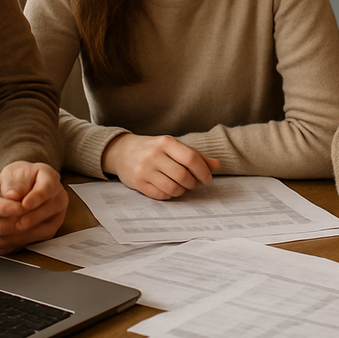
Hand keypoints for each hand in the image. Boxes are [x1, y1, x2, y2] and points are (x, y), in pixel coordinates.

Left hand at [0, 160, 67, 240]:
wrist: (18, 188)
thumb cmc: (17, 180)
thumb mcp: (12, 176)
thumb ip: (13, 185)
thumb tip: (12, 195)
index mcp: (50, 177)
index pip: (48, 187)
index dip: (37, 197)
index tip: (25, 204)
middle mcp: (58, 194)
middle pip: (53, 207)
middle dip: (34, 217)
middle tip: (18, 223)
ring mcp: (57, 212)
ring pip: (50, 224)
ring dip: (31, 230)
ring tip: (14, 231)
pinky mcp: (52, 226)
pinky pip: (44, 235)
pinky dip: (29, 238)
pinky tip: (15, 237)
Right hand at [103, 133, 219, 199]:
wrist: (122, 151)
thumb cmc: (153, 149)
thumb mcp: (173, 146)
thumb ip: (195, 155)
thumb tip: (216, 165)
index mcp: (166, 142)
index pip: (191, 158)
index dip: (203, 171)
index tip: (207, 178)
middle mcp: (154, 155)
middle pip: (183, 175)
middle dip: (193, 183)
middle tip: (194, 183)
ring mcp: (145, 170)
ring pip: (173, 188)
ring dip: (182, 190)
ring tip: (182, 186)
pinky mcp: (138, 183)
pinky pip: (161, 195)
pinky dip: (170, 195)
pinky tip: (170, 189)